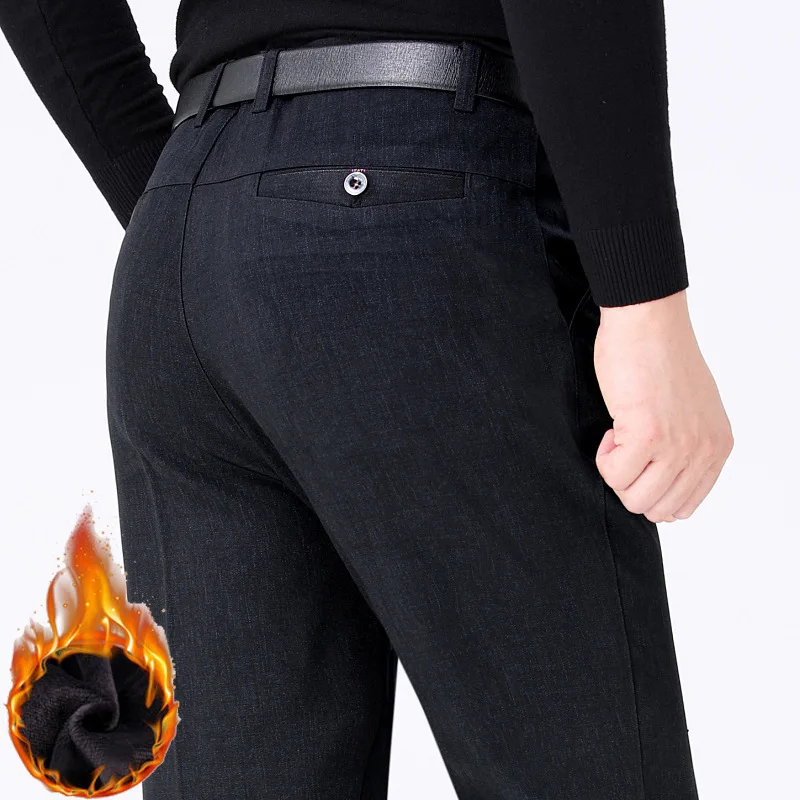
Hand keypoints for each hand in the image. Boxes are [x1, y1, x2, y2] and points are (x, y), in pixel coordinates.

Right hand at [593, 290, 732, 522]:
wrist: (647, 321)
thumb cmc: (658, 355)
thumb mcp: (689, 410)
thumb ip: (684, 446)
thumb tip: (658, 481)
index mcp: (716, 448)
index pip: (683, 506)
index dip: (649, 487)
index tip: (641, 457)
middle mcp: (703, 451)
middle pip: (657, 509)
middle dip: (631, 484)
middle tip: (626, 446)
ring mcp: (678, 446)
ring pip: (634, 498)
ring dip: (617, 471)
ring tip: (620, 435)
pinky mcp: (648, 435)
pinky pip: (613, 473)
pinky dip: (605, 456)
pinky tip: (613, 426)